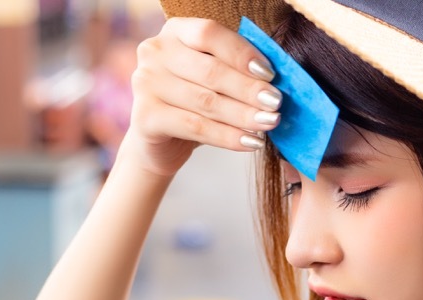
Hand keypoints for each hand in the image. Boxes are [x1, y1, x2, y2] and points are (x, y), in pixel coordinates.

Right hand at [123, 17, 282, 176]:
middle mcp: (154, 51)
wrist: (162, 142)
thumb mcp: (215, 80)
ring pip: (206, 101)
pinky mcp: (145, 116)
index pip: (210, 34)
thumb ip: (237, 71)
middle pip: (210, 70)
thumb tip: (278, 79)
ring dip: (243, 115)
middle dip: (249, 90)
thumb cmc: (196, 104)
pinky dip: (228, 136)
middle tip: (276, 104)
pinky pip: (195, 126)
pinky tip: (251, 143)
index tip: (270, 74)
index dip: (242, 53)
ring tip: (269, 124)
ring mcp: (145, 83)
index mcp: (175, 32)